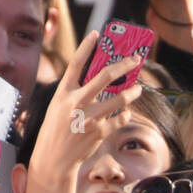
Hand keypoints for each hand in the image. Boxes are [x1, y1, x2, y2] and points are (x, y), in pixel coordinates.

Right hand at [26, 32, 147, 188]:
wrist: (53, 160)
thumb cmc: (57, 130)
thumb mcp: (59, 107)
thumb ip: (77, 93)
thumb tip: (104, 80)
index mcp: (63, 93)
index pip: (76, 63)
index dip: (86, 46)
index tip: (97, 32)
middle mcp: (75, 103)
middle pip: (105, 76)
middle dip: (124, 64)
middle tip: (136, 59)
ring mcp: (88, 118)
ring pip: (119, 99)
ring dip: (132, 92)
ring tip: (138, 88)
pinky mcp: (99, 132)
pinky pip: (120, 118)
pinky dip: (125, 115)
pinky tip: (125, 113)